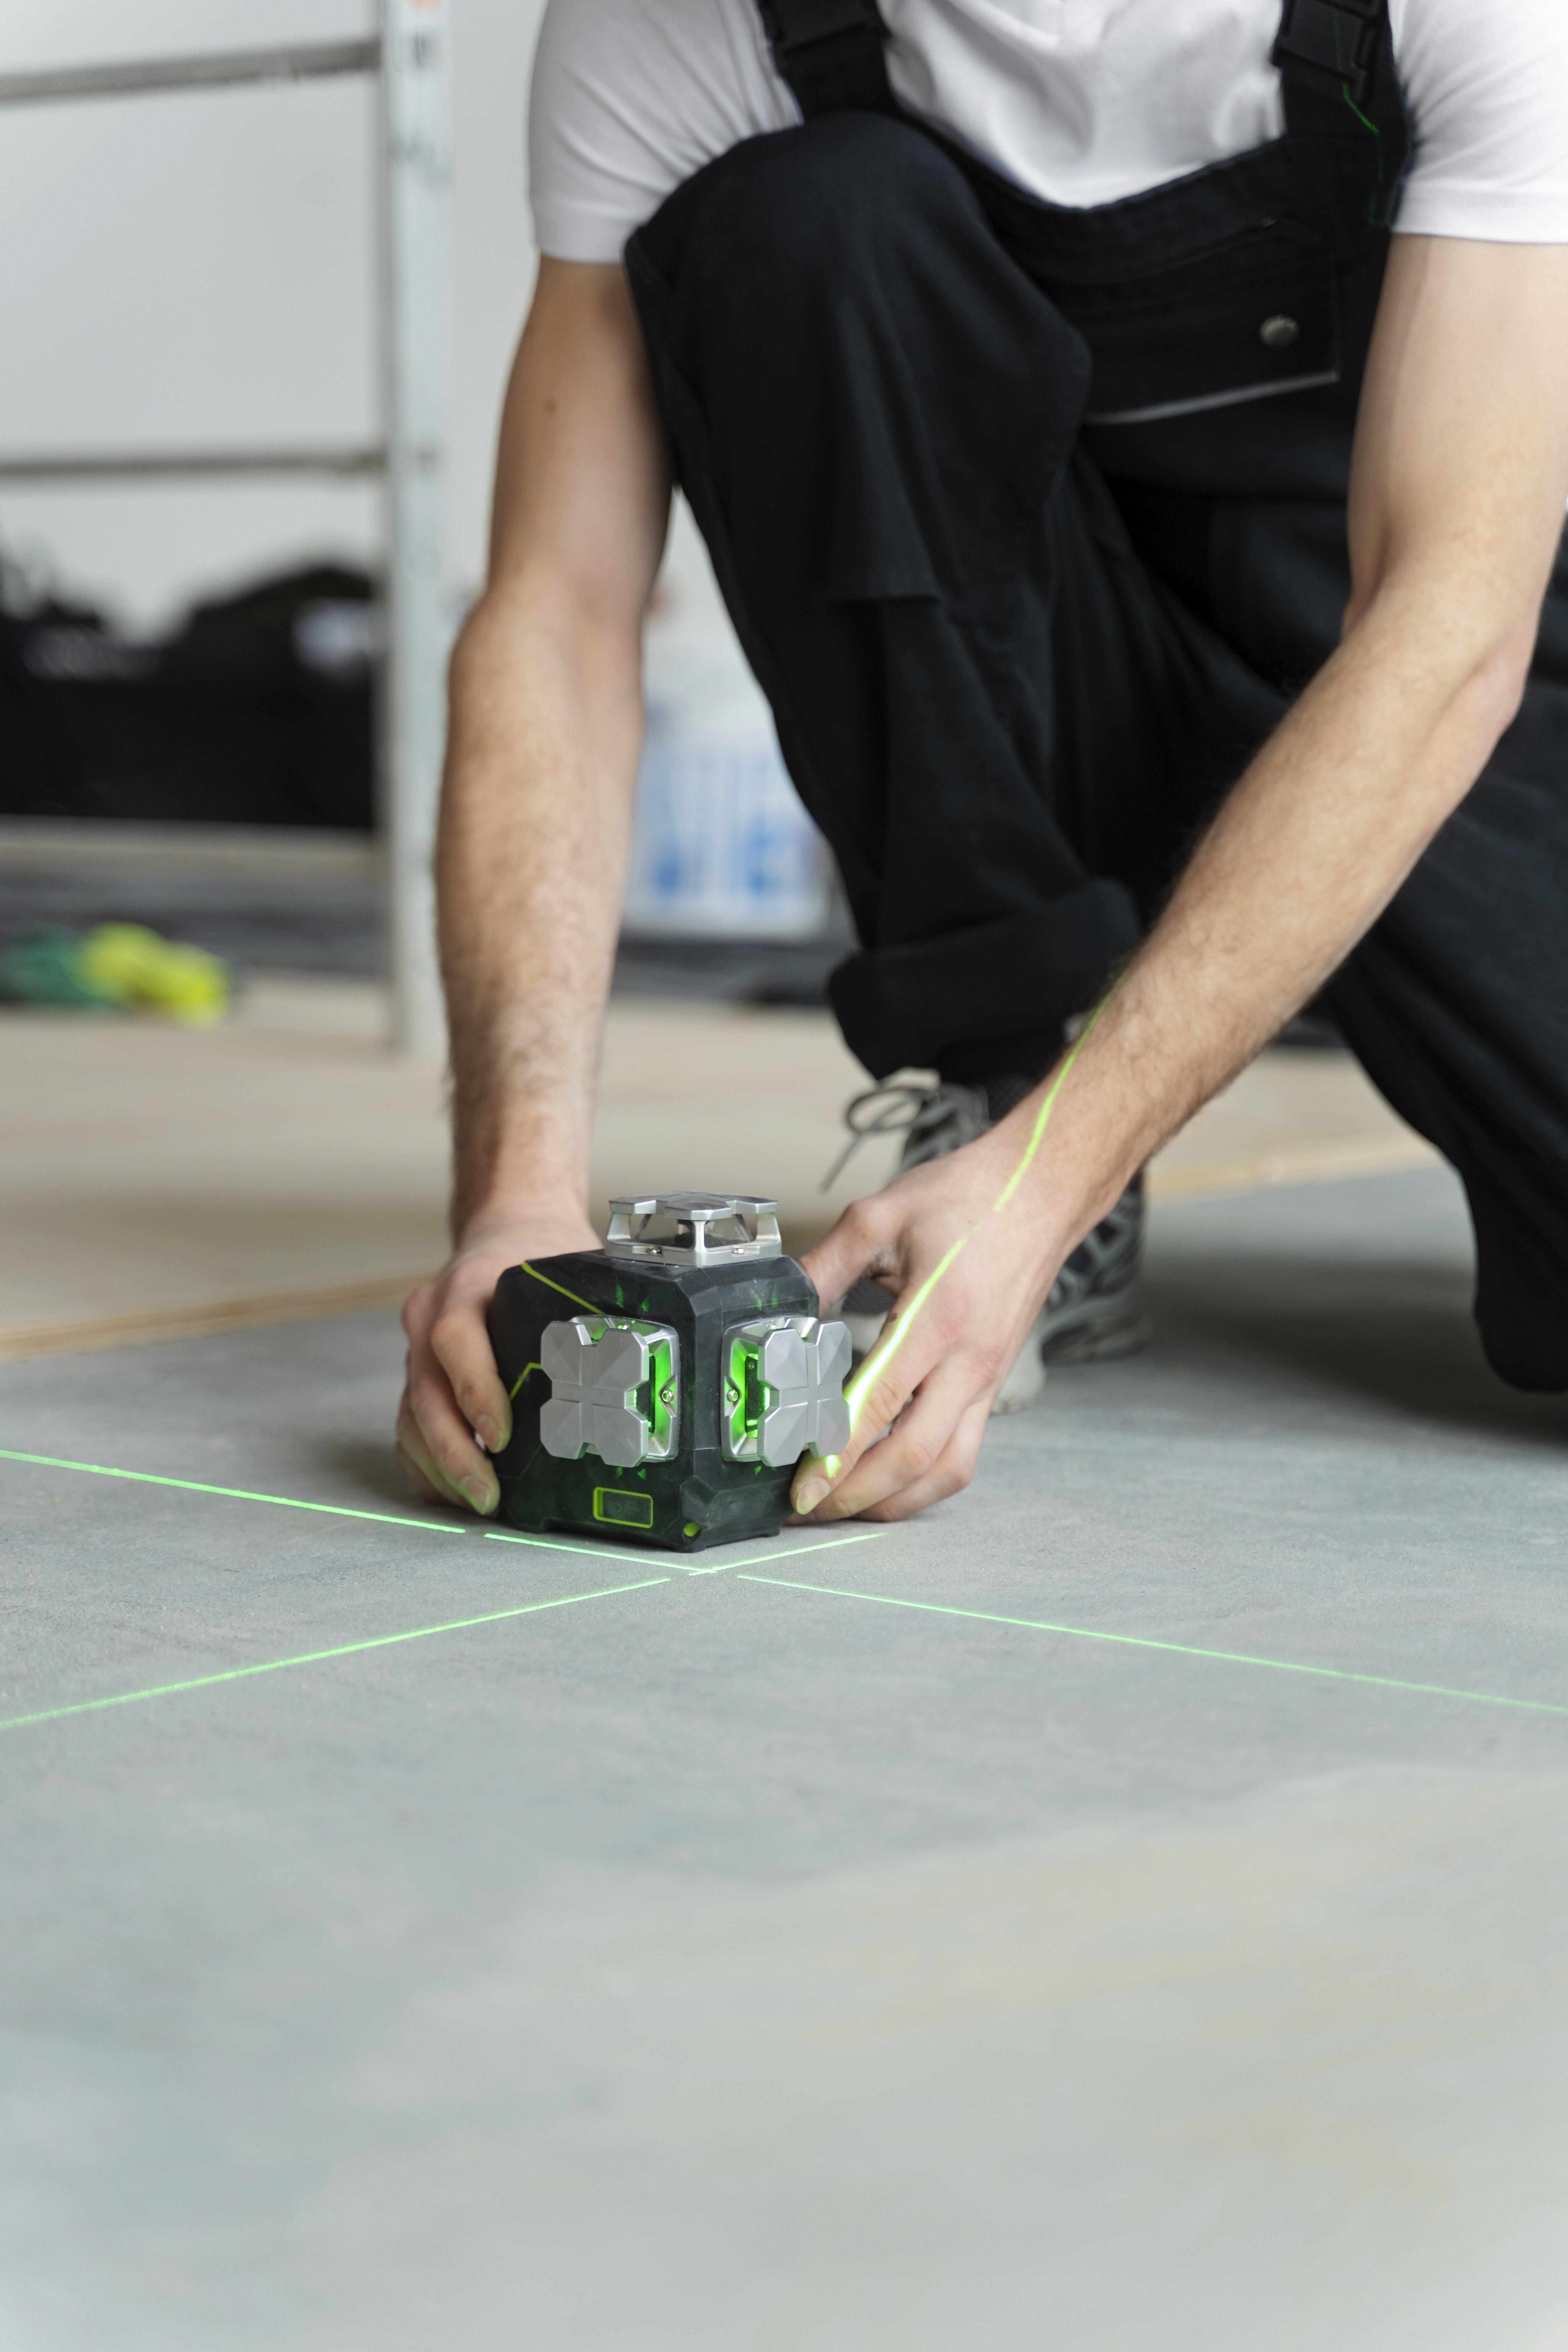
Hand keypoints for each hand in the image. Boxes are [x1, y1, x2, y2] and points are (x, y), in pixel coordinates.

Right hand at [396, 1210, 599, 1514]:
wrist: (505, 1224)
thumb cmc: (539, 1250)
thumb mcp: (567, 1265)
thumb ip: (592, 1307)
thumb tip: (644, 1361)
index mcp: (466, 1287)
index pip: (456, 1340)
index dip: (475, 1391)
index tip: (501, 1436)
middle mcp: (430, 1317)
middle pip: (426, 1392)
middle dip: (454, 1451)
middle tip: (488, 1494)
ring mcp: (417, 1348)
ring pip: (411, 1417)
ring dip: (440, 1466)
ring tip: (478, 1502)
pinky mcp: (418, 1373)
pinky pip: (408, 1426)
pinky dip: (426, 1463)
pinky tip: (454, 1490)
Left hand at [793, 1115, 1076, 1524]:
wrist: (1043, 1190)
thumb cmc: (969, 1197)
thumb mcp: (880, 1216)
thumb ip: (823, 1266)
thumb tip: (777, 1309)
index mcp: (938, 1316)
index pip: (881, 1405)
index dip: (837, 1455)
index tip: (799, 1488)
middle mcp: (970, 1359)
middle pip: (914, 1457)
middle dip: (855, 1495)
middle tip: (805, 1510)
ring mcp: (988, 1377)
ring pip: (946, 1469)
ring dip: (892, 1500)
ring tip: (841, 1505)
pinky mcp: (993, 1383)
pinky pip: (962, 1452)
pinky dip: (923, 1481)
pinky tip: (886, 1480)